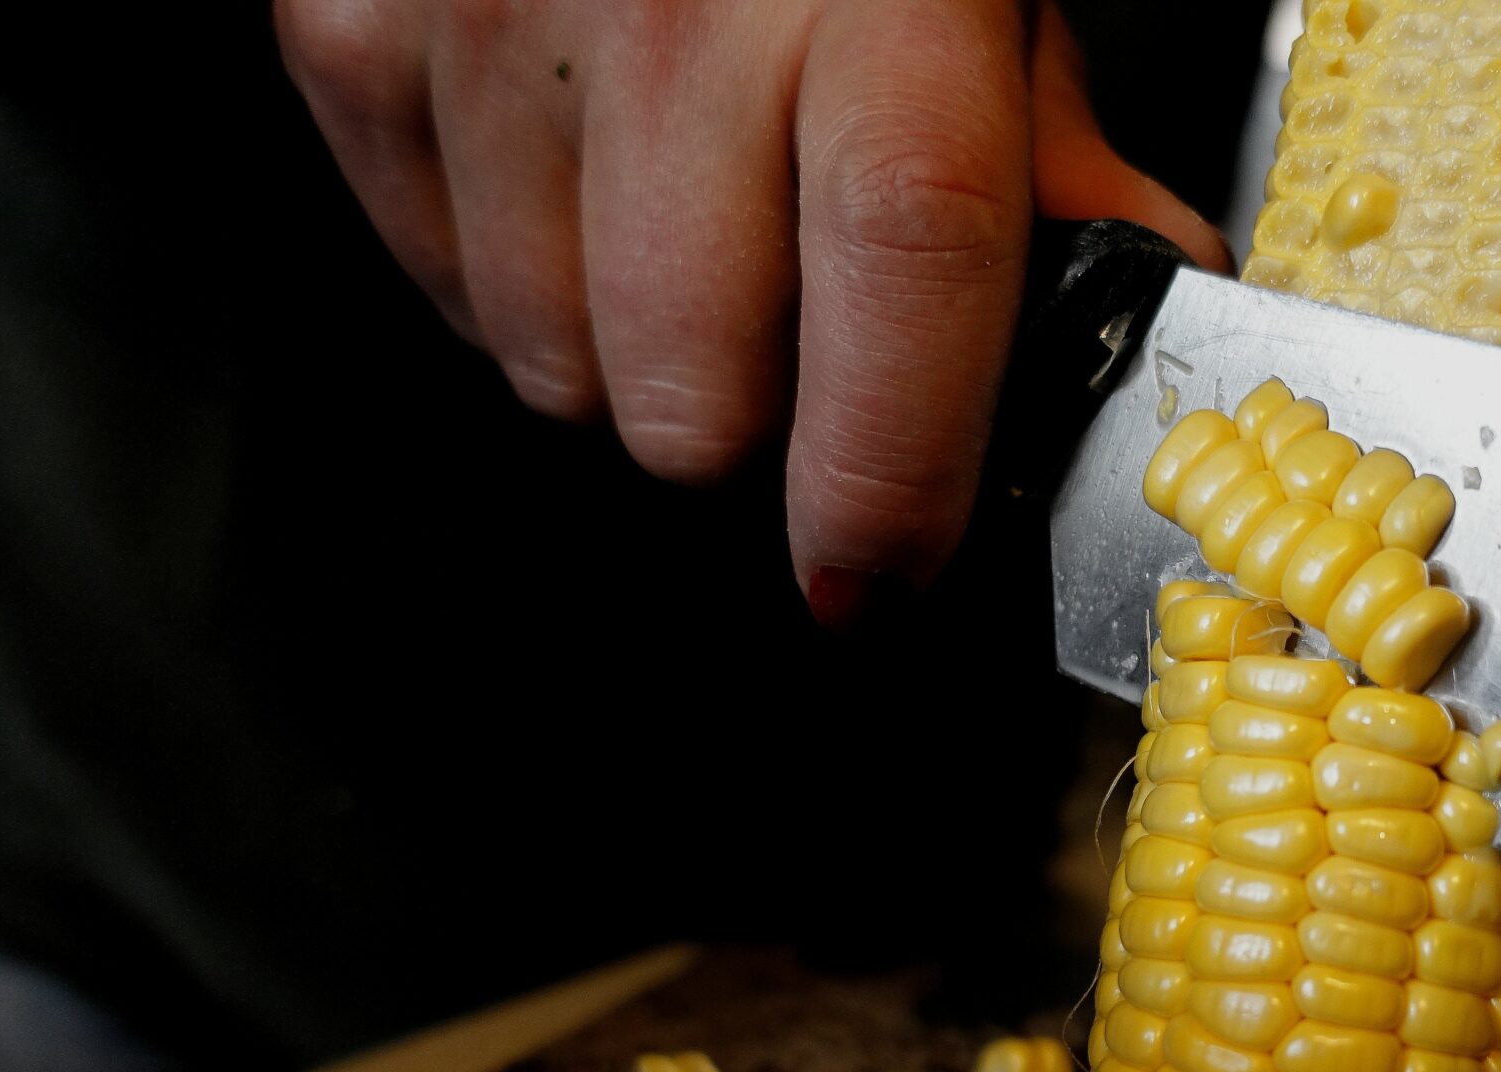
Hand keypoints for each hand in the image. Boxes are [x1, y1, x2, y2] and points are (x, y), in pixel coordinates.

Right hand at [275, 0, 1228, 624]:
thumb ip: (1053, 152)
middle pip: (692, 403)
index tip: (875, 584)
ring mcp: (486, 22)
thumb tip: (1151, 303)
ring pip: (554, 370)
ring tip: (679, 227)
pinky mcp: (349, 32)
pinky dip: (512, 278)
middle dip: (753, 430)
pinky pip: (437, 288)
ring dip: (630, 356)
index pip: (902, 268)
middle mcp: (672, 8)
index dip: (888, 474)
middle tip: (787, 341)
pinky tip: (574, 181)